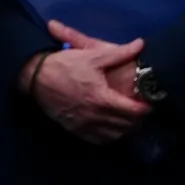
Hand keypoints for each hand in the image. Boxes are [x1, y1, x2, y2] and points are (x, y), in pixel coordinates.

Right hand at [24, 25, 149, 143]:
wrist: (34, 78)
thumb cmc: (64, 65)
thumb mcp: (91, 55)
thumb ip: (119, 52)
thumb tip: (141, 44)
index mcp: (103, 98)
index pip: (134, 111)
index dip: (146, 107)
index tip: (149, 102)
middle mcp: (96, 116)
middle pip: (127, 125)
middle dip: (138, 118)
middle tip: (140, 109)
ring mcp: (85, 125)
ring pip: (115, 135)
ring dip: (125, 129)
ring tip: (128, 119)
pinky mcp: (75, 129)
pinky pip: (99, 140)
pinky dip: (109, 136)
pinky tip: (111, 128)